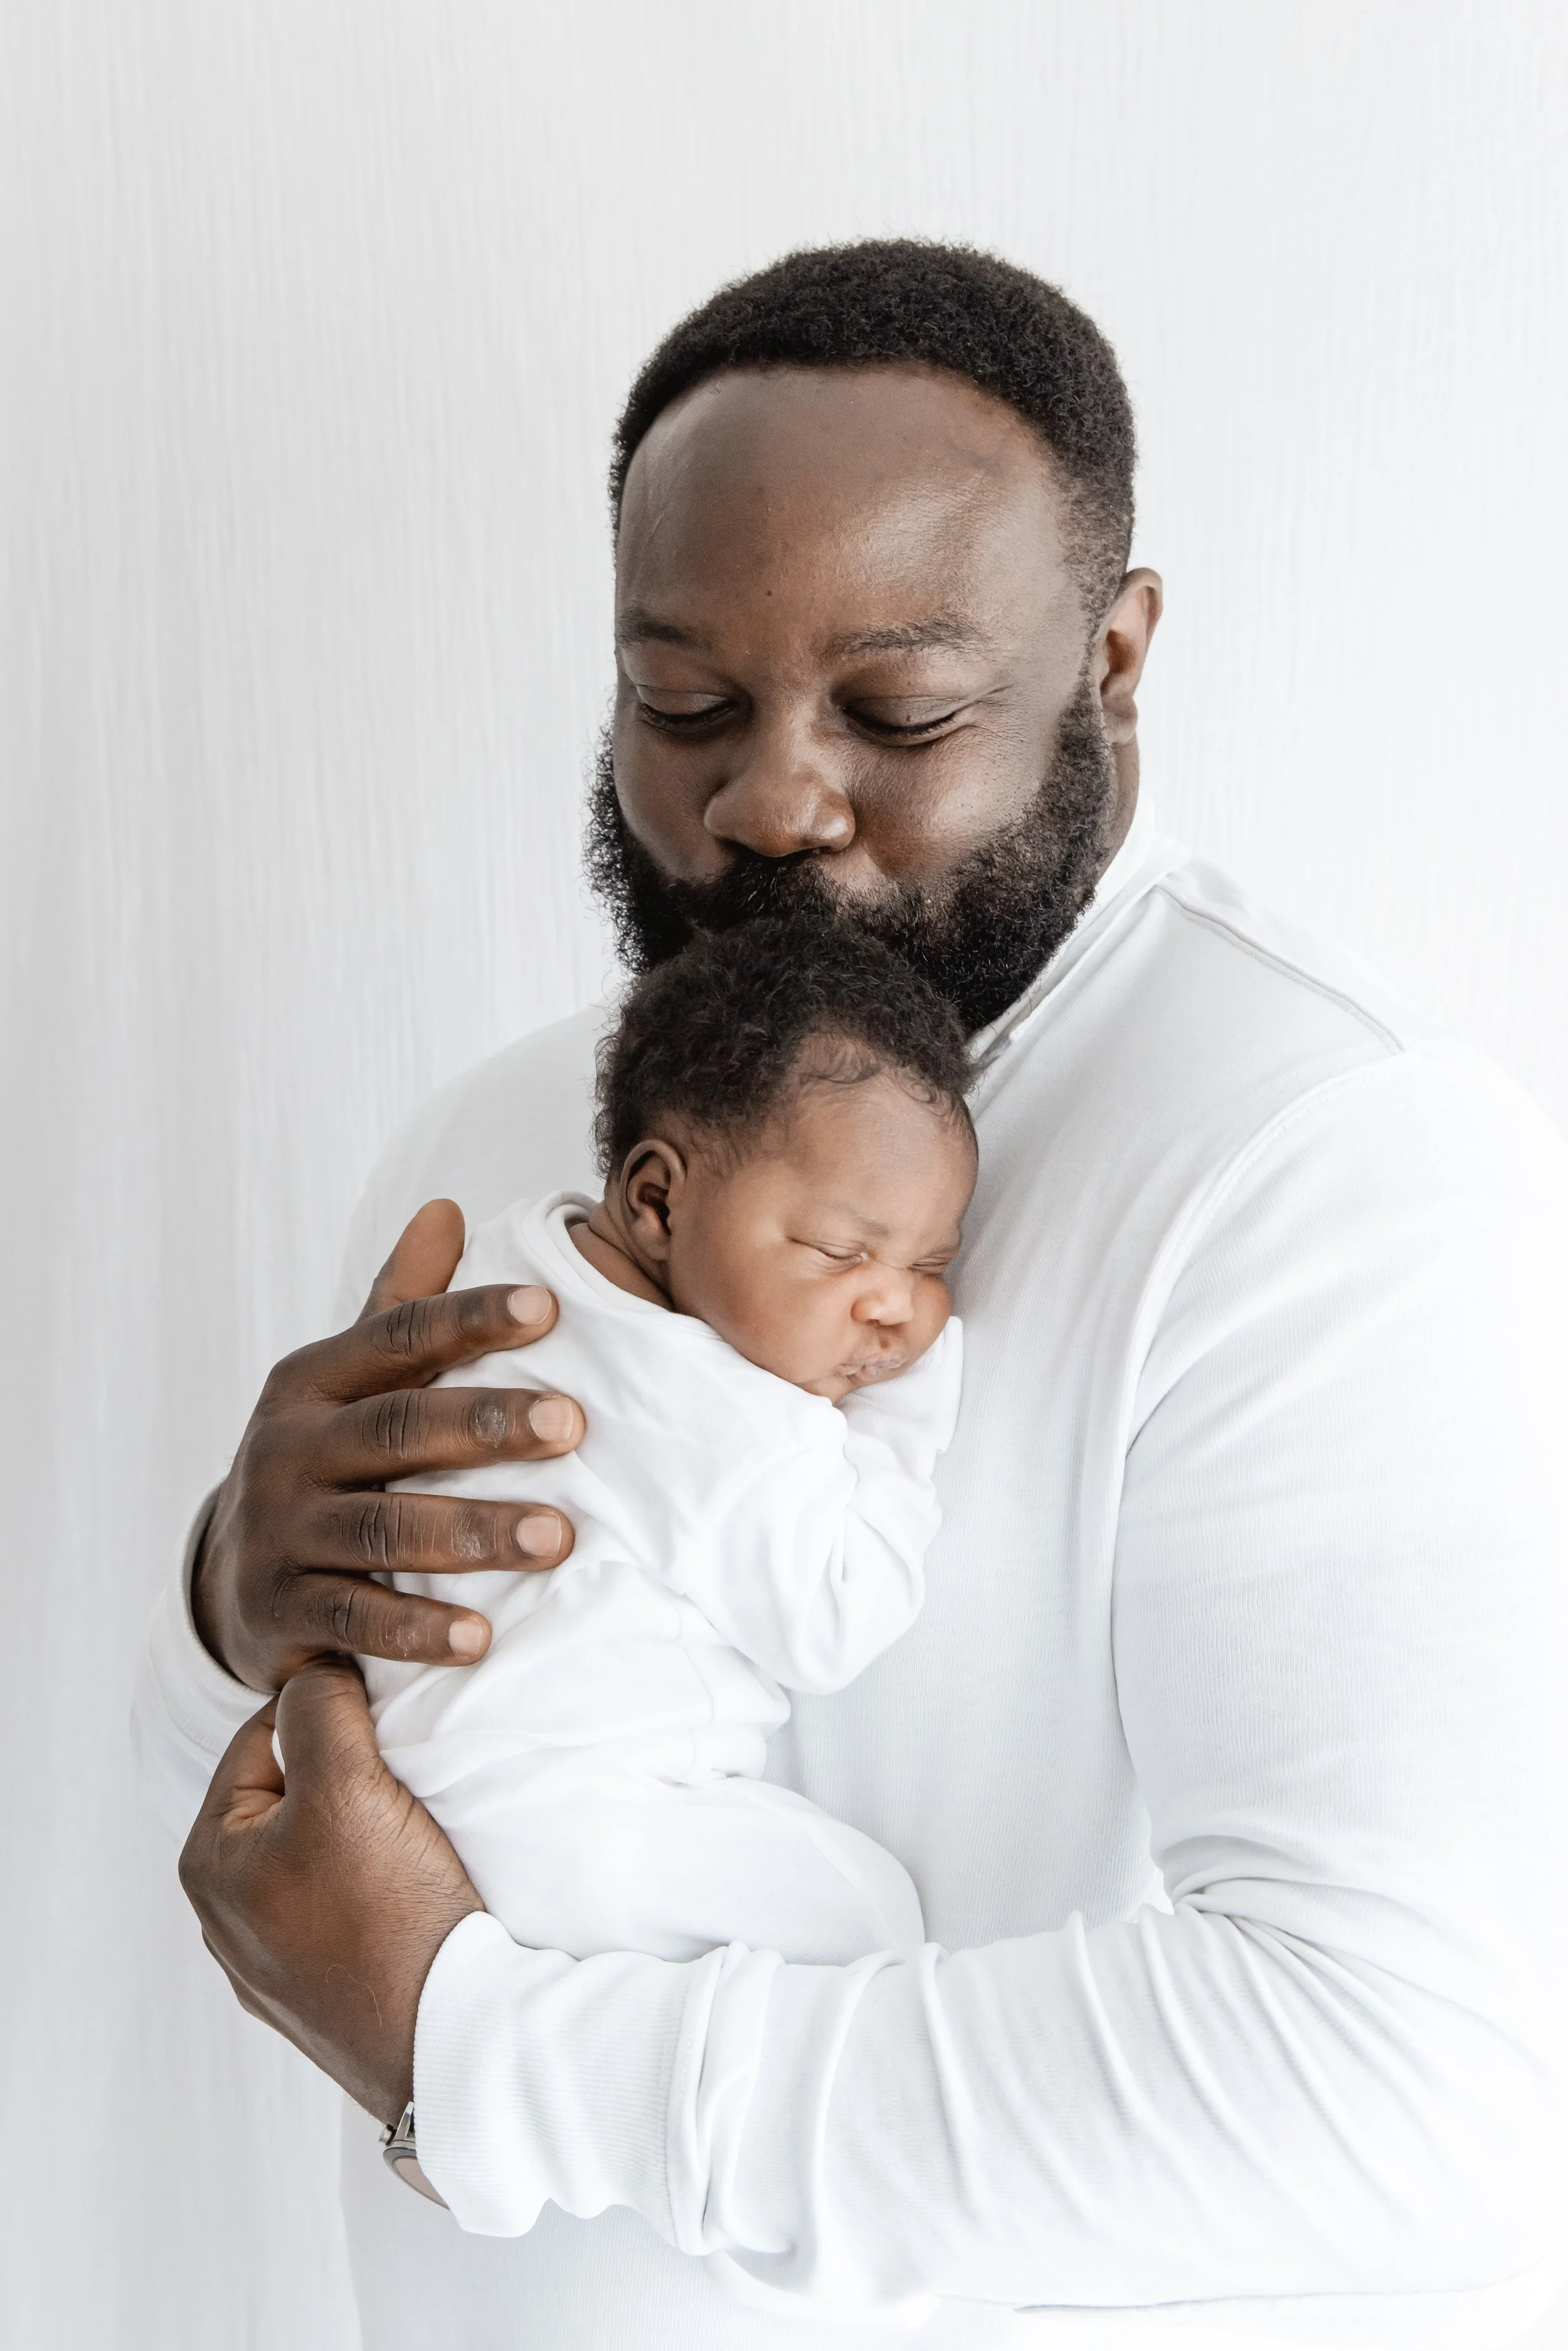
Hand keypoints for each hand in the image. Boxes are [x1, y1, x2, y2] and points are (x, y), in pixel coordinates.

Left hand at [180, 1660, 479, 2123]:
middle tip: (408, 1780)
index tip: (387, 1720)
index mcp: (209, 1862)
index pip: (262, 1737)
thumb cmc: (389, 1912)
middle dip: (349, 1774)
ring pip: (325, 1851)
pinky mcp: (324, 1997)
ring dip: (369, 1830)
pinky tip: (416, 1893)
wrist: (451, 2043)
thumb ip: (320, 1709)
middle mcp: (226, 1919)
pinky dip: (380, 1888)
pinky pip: (348, 1908)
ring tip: (418, 1836)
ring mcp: (274, 1966)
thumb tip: (317, 1675)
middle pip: (295, 1795)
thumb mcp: (347, 1784)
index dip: (329, 1713)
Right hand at [193, 1198, 584, 1690]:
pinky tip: (482, 1637)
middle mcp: (289, 1448)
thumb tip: (446, 1209)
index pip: (397, 1336)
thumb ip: (399, 1305)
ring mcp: (279, 1531)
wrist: (231, 1579)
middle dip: (488, 1425)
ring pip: (384, 1527)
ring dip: (474, 1532)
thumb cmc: (324, 1462)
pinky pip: (357, 1616)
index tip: (548, 1306)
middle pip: (397, 1429)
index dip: (469, 1318)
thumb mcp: (347, 1382)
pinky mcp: (280, 1610)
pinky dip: (418, 1628)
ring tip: (557, 1536)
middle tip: (575, 1425)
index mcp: (312, 1381)